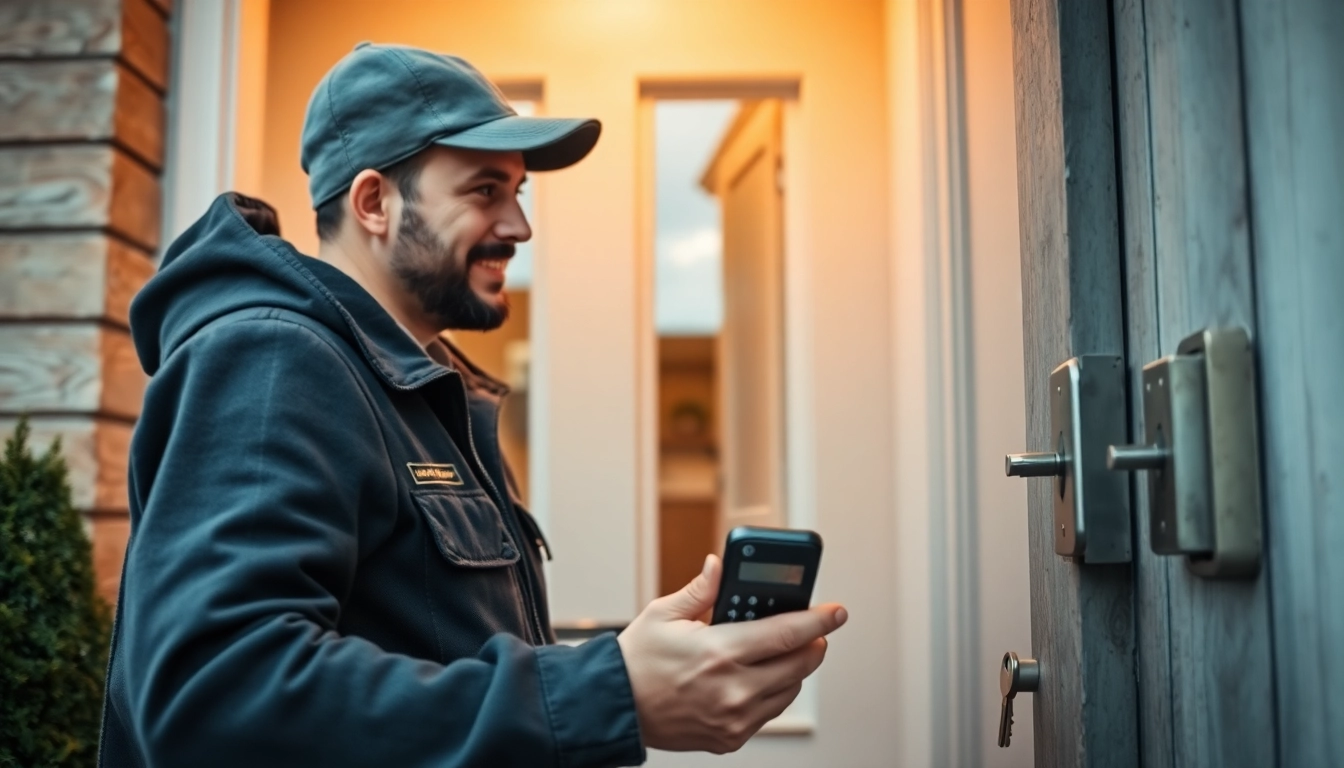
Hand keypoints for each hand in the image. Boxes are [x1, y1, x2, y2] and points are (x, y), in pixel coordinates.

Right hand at [616, 554, 847, 753]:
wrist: (616, 706)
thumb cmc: (637, 660)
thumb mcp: (664, 614)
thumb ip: (702, 590)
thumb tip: (720, 566)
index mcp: (719, 652)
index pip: (787, 634)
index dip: (818, 620)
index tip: (837, 611)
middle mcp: (732, 689)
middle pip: (798, 665)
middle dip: (813, 644)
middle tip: (813, 629)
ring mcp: (733, 719)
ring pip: (788, 691)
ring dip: (794, 669)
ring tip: (781, 651)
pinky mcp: (730, 737)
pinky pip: (769, 713)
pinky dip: (772, 692)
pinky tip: (758, 676)